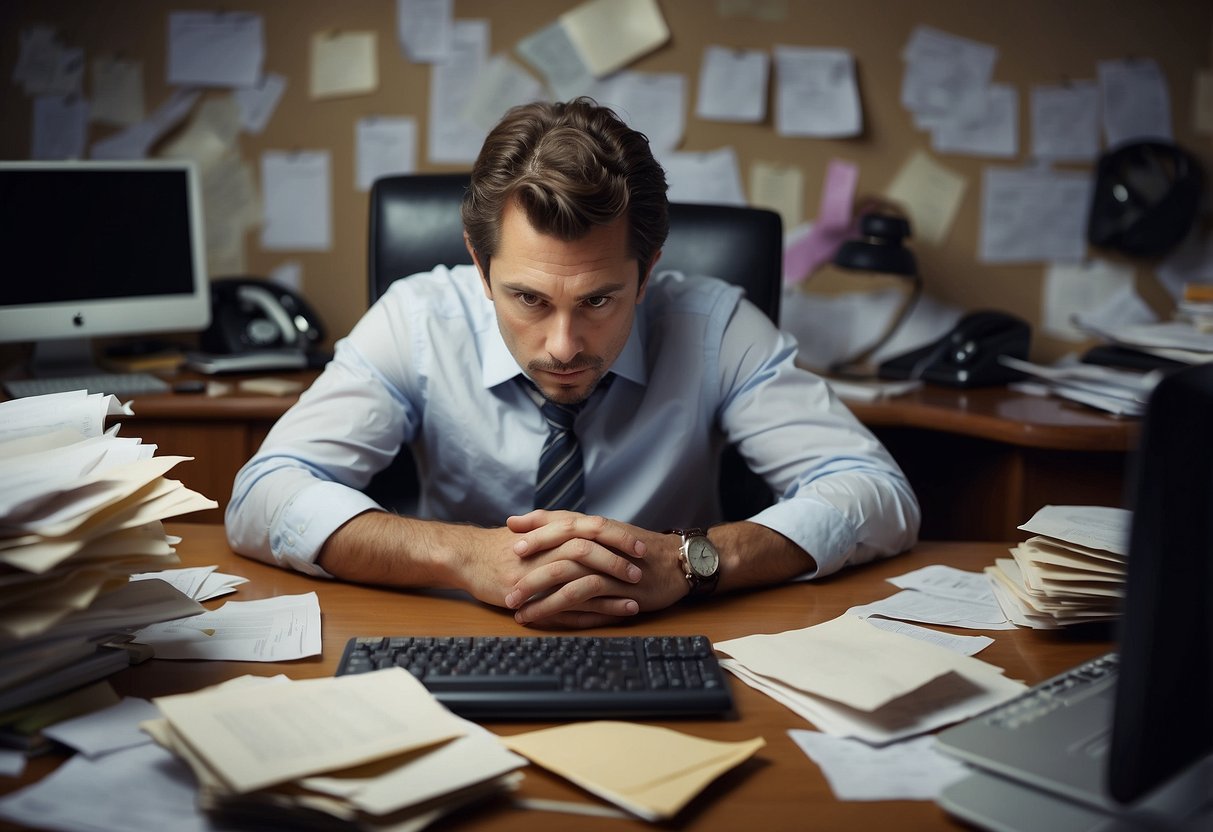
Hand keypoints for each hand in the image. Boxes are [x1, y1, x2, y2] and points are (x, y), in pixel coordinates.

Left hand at [503, 511, 688, 627]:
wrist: (675, 561)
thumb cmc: (632, 547)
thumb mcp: (597, 530)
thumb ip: (558, 524)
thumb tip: (516, 521)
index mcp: (594, 528)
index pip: (561, 525)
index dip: (537, 535)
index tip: (511, 547)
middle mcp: (602, 545)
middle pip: (562, 556)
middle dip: (531, 576)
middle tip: (508, 592)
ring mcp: (612, 569)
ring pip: (573, 581)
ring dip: (545, 600)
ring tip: (521, 614)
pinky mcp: (622, 591)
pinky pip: (591, 601)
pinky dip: (570, 612)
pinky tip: (552, 623)